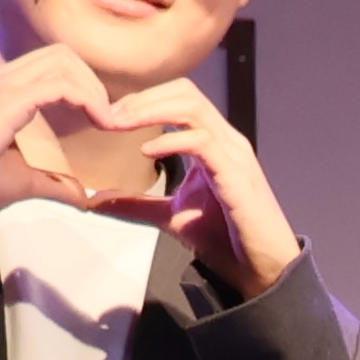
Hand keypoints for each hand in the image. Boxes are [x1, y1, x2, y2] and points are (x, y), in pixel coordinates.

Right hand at [0, 43, 110, 227]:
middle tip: (107, 116)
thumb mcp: (20, 179)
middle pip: (59, 54)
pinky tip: (99, 122)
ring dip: (92, 89)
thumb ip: (52, 180)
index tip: (100, 116)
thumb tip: (81, 195)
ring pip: (62, 63)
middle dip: (92, 81)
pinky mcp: (5, 100)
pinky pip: (58, 85)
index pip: (48, 64)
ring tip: (106, 119)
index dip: (80, 83)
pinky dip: (86, 99)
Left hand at [61, 72, 305, 298]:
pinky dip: (171, 141)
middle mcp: (226, 140)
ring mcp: (234, 153)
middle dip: (143, 99)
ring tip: (121, 123)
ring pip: (193, 107)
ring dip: (152, 110)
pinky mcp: (237, 174)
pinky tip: (146, 151)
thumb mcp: (170, 217)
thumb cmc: (226, 239)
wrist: (261, 268)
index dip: (143, 100)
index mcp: (213, 142)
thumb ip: (137, 205)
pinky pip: (203, 141)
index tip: (109, 116)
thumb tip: (98, 201)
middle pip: (185, 91)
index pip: (178, 98)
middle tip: (109, 115)